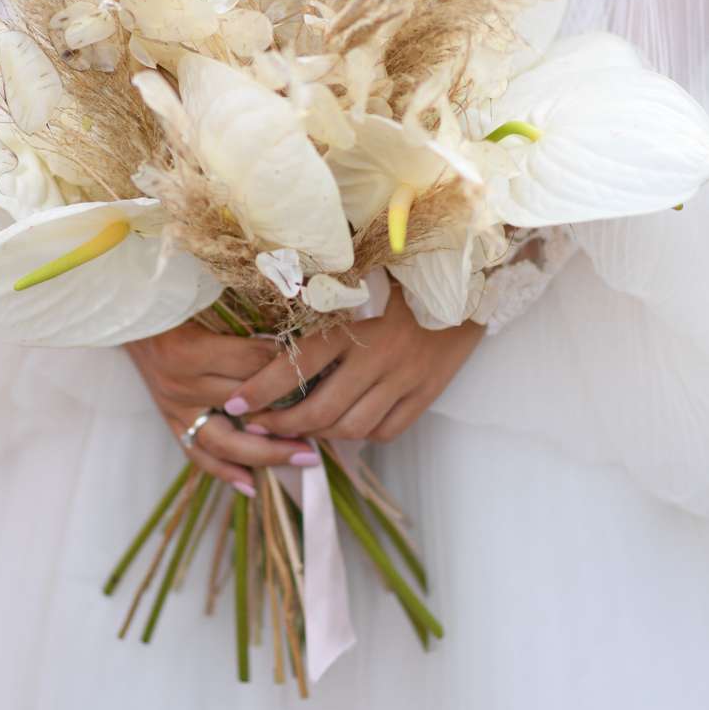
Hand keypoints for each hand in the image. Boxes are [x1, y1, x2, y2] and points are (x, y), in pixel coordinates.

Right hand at [125, 322, 319, 496]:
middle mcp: (181, 384)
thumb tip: (292, 339)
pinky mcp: (170, 420)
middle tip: (325, 425)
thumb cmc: (171, 303)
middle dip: (288, 415)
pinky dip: (225, 472)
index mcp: (189, 350)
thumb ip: (243, 320)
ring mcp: (174, 407)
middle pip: (244, 405)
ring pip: (224, 440)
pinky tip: (252, 485)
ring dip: (266, 452)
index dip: (288, 366)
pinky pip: (198, 454)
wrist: (127, 316)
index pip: (251, 364)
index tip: (320, 370)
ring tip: (303, 457)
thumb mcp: (202, 301)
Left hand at [221, 285, 483, 442]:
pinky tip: (345, 426)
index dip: (262, 388)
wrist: (472, 281)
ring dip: (318, 434)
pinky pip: (386, 430)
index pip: (298, 363)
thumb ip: (324, 294)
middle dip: (283, 425)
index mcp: (356, 323)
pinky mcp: (427, 394)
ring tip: (296, 430)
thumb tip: (273, 304)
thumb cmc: (406, 274)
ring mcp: (405, 379)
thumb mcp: (363, 277)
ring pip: (352, 426)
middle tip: (259, 428)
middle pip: (321, 409)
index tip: (236, 404)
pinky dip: (361, 435)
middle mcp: (380, 356)